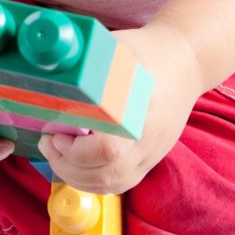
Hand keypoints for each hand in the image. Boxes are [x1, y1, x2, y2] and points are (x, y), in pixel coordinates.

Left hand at [37, 21, 203, 198]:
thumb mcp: (116, 49)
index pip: (108, 149)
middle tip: (48, 143)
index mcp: (139, 111)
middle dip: (67, 165)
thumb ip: (87, 63)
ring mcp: (151, 154)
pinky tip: (74, 165)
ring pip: (111, 185)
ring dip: (76, 177)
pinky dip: (92, 182)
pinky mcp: (150, 160)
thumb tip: (47, 65)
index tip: (55, 134)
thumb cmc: (146, 53)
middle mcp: (148, 139)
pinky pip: (119, 185)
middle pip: (106, 174)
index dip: (75, 150)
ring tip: (57, 154)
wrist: (186, 64)